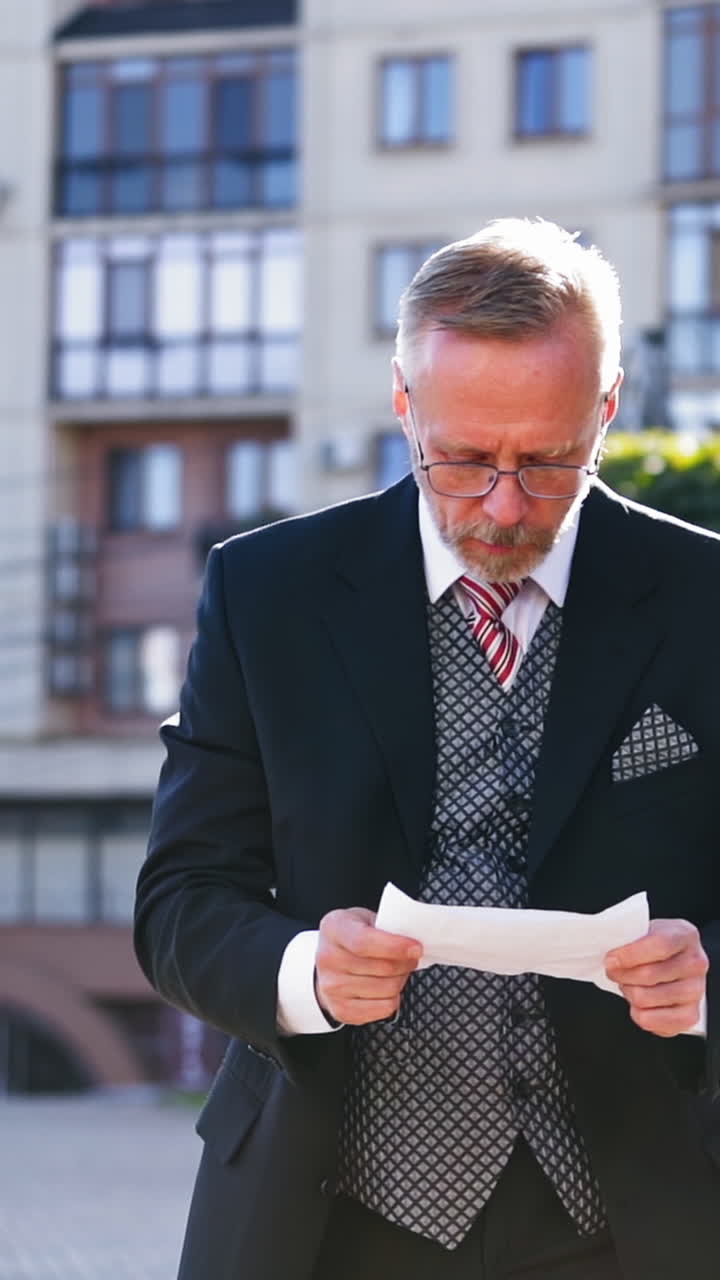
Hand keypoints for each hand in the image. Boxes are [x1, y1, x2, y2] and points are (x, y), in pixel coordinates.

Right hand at [315, 907, 422, 1025]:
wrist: (329, 959)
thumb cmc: (351, 936)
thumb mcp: (365, 919)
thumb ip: (386, 926)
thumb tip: (413, 942)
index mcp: (334, 929)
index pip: (364, 942)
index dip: (395, 947)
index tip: (416, 948)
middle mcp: (327, 959)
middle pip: (381, 968)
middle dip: (405, 963)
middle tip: (411, 957)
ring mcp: (331, 988)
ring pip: (386, 989)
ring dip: (400, 980)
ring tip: (397, 971)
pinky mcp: (341, 1010)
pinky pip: (383, 1009)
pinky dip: (393, 998)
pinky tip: (387, 986)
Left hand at [604, 918, 707, 1036]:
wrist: (672, 961)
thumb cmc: (653, 946)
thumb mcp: (644, 931)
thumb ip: (629, 939)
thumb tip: (610, 959)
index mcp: (686, 935)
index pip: (659, 945)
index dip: (630, 955)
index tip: (610, 960)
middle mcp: (696, 964)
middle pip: (649, 975)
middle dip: (622, 975)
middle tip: (615, 972)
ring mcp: (696, 991)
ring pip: (645, 999)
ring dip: (629, 993)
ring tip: (629, 985)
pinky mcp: (690, 1015)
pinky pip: (651, 1021)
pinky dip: (637, 1013)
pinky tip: (639, 1003)